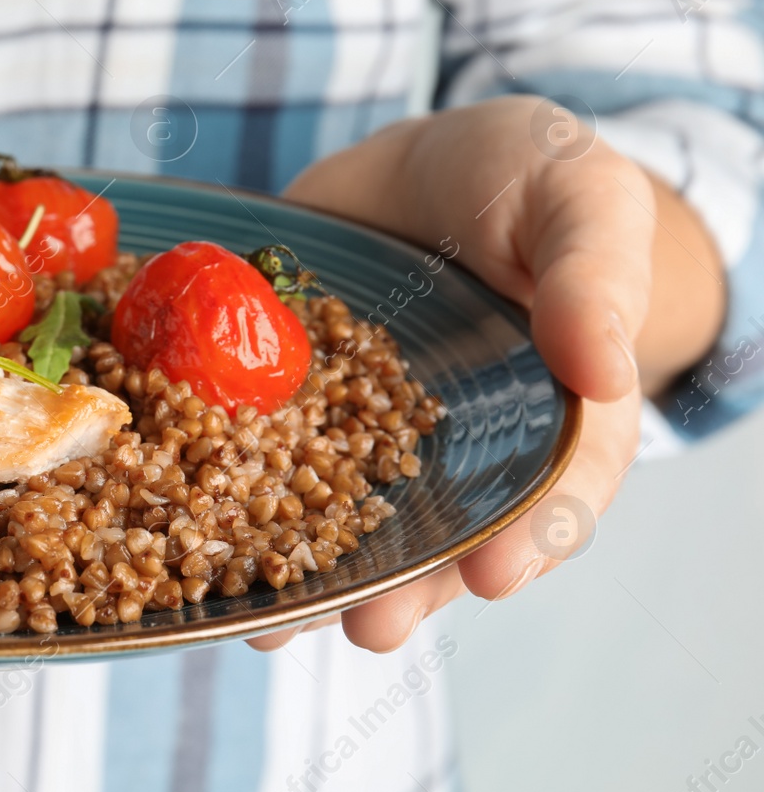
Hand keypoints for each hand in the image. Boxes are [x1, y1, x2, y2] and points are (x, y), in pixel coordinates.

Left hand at [254, 95, 724, 652]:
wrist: (421, 164)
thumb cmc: (531, 180)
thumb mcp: (580, 205)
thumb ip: (593, 280)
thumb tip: (603, 371)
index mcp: (550, 418)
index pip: (556, 492)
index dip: (529, 536)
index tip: (495, 573)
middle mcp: (454, 448)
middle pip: (438, 534)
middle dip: (402, 587)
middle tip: (370, 628)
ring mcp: (364, 432)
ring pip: (342, 519)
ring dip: (306, 576)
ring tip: (268, 626)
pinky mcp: (288, 404)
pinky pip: (257, 458)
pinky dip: (223, 499)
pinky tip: (188, 546)